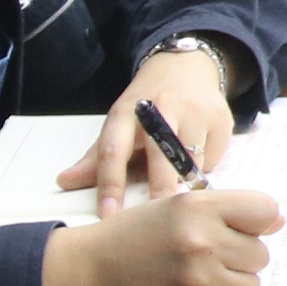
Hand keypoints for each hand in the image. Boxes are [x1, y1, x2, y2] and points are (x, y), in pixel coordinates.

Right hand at [41, 183, 281, 285]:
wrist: (91, 271)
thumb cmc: (136, 234)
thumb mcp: (178, 204)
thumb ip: (228, 209)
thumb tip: (278, 221)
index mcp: (199, 207)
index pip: (266, 211)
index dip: (258, 221)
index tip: (244, 227)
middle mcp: (202, 242)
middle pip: (261, 253)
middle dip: (240, 254)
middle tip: (209, 253)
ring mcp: (199, 280)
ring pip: (251, 283)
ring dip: (232, 280)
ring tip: (199, 272)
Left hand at [62, 47, 235, 216]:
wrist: (187, 67)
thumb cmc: (147, 104)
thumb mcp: (119, 124)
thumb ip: (97, 158)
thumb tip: (64, 182)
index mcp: (127, 112)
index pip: (114, 151)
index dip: (110, 185)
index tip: (108, 215)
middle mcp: (162, 107)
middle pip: (161, 157)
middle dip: (160, 189)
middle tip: (158, 218)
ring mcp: (195, 112)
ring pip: (192, 163)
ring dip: (184, 182)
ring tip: (179, 191)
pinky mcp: (222, 119)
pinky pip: (213, 159)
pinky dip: (203, 170)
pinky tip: (197, 162)